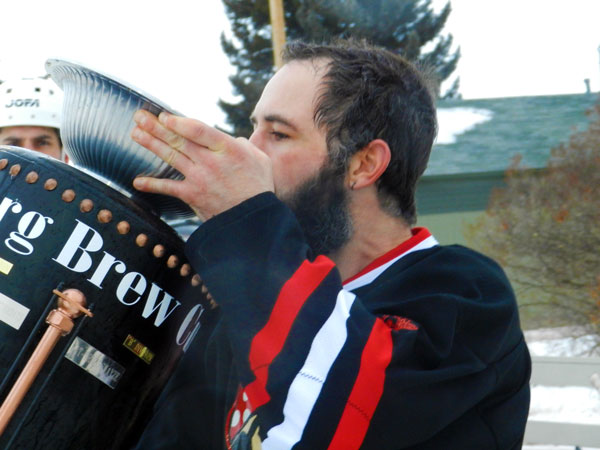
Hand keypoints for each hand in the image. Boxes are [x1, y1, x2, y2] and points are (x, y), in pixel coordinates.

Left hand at [131, 110, 273, 220]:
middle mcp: (210, 161)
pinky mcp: (193, 195)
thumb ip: (244, 145)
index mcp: (228, 148)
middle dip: (156, 127)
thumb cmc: (259, 188)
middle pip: (178, 139)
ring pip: (170, 157)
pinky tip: (137, 181)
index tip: (164, 115)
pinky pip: (168, 188)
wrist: (253, 219)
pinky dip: (152, 184)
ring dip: (150, 144)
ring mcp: (199, 178)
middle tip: (139, 116)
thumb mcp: (259, 159)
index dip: (178, 121)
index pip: (197, 129)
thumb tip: (233, 141)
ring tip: (135, 133)